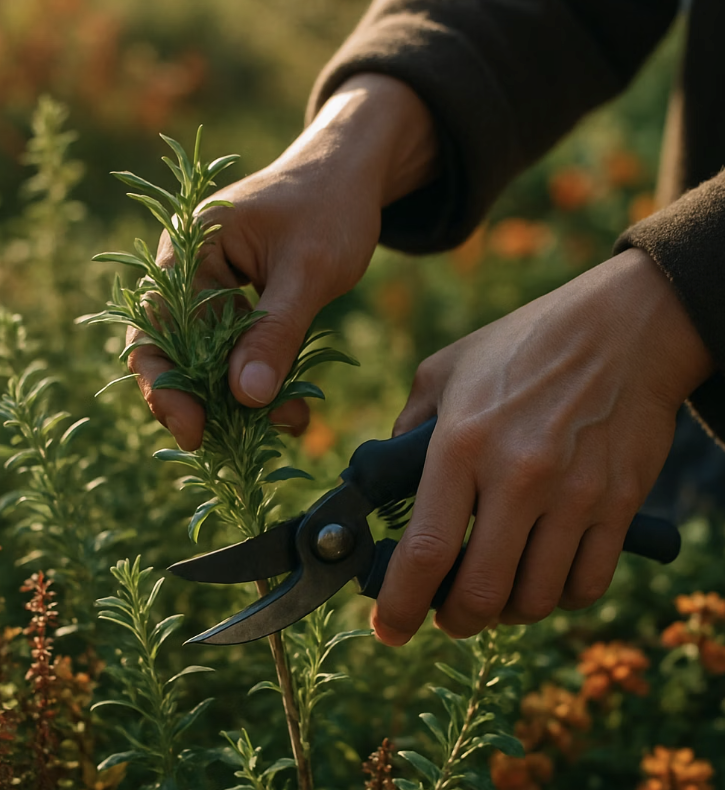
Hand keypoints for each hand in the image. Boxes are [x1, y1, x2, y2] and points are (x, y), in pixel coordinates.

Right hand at [127, 73, 437, 449]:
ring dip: (240, 399)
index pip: (157, 325)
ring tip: (285, 423)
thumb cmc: (330, 208)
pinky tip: (293, 409)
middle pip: (175, 350)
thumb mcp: (308, 270)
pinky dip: (263, 383)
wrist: (352, 180)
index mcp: (190, 247)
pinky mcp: (240, 307)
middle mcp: (191, 271)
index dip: (166, 383)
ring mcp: (214, 290)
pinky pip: (240, 354)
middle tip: (228, 444)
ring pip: (211, 360)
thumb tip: (246, 398)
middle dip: (202, 400)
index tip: (192, 429)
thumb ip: (275, 331)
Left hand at [373, 248, 713, 643]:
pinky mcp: (618, 504)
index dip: (400, 605)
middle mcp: (518, 476)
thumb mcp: (447, 369)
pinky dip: (558, 597)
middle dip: (453, 621)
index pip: (425, 550)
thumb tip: (388, 479)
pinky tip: (543, 576)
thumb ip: (409, 426)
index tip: (388, 630)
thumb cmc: (524, 345)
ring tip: (494, 592)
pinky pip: (588, 585)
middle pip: (480, 594)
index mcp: (462, 442)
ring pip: (535, 600)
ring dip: (505, 613)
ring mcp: (575, 495)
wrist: (624, 328)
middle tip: (446, 613)